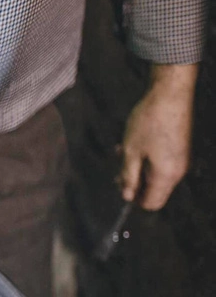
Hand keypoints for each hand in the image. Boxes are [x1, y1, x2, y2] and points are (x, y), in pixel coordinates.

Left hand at [119, 64, 196, 209]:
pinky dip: (146, 158)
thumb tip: (126, 196)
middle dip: (133, 183)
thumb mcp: (131, 152)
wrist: (171, 93)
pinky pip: (161, 163)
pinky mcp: (179, 148)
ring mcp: (180, 159)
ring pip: (155, 176)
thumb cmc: (149, 121)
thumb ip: (128, 177)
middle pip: (154, 191)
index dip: (133, 201)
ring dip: (136, 168)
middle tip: (117, 171)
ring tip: (122, 152)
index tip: (120, 188)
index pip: (151, 204)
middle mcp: (177, 171)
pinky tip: (132, 144)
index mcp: (166, 175)